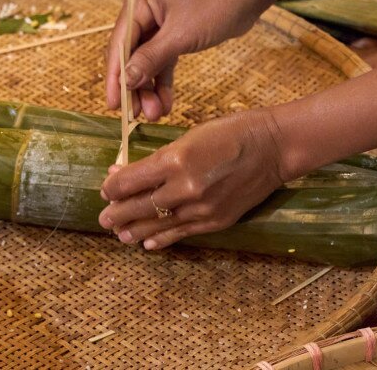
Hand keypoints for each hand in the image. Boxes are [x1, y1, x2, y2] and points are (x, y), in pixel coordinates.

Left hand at [98, 110, 286, 248]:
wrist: (273, 148)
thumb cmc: (230, 132)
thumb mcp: (189, 136)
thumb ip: (160, 157)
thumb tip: (130, 171)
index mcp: (176, 160)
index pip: (131, 181)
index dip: (113, 187)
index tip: (106, 188)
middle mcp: (186, 188)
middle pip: (140, 206)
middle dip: (117, 213)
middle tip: (103, 218)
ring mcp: (202, 208)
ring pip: (159, 224)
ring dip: (136, 230)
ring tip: (120, 234)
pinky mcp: (216, 221)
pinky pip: (182, 233)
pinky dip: (163, 239)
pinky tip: (148, 243)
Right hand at [106, 0, 262, 120]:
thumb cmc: (216, 4)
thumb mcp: (181, 36)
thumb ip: (151, 59)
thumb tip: (126, 81)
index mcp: (138, 1)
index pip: (119, 44)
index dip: (116, 77)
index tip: (113, 105)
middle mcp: (144, 12)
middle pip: (130, 56)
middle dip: (135, 87)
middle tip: (137, 115)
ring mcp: (158, 25)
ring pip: (146, 64)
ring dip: (149, 89)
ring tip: (155, 114)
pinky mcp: (174, 36)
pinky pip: (162, 63)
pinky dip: (163, 83)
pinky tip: (165, 104)